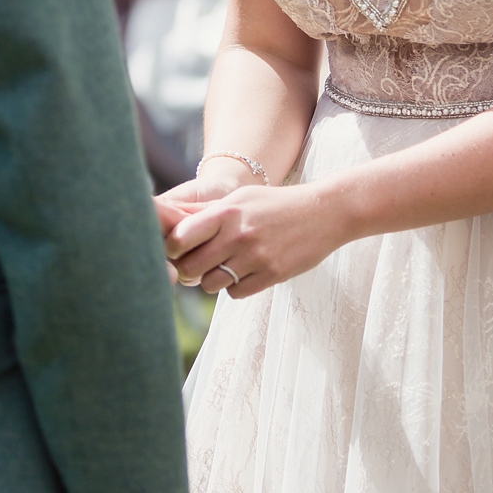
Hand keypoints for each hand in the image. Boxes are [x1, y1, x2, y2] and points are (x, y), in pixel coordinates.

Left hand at [164, 182, 342, 297]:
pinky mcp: (272, 274)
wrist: (323, 212)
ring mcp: (256, 257)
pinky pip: (236, 293)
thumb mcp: (241, 198)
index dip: (174, 248)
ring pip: (211, 284)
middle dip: (190, 270)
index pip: (181, 238)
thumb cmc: (276, 204)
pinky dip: (236, 287)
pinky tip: (246, 273)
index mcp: (227, 212)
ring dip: (213, 280)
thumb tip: (169, 219)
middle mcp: (238, 235)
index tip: (180, 250)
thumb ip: (207, 212)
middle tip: (198, 265)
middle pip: (191, 267)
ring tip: (225, 267)